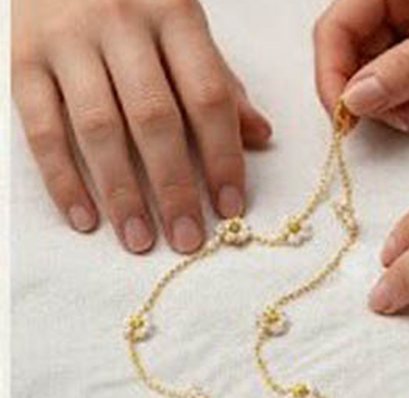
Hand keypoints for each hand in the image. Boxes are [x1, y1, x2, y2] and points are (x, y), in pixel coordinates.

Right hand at [12, 0, 271, 253]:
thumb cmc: (135, 2)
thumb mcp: (185, 28)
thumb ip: (219, 81)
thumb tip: (260, 135)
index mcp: (175, 15)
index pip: (207, 97)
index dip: (222, 157)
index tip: (230, 208)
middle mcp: (121, 24)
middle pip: (154, 119)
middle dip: (174, 188)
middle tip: (187, 239)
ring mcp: (67, 41)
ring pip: (99, 129)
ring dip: (122, 194)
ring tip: (139, 240)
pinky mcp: (22, 60)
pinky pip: (42, 129)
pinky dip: (63, 180)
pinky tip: (85, 220)